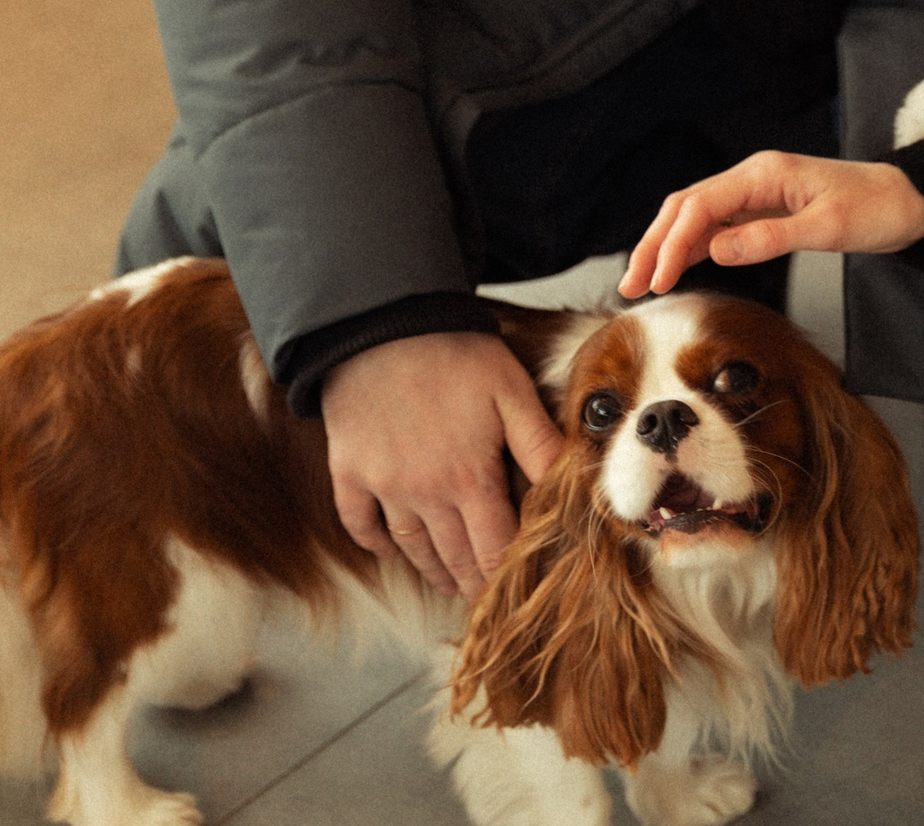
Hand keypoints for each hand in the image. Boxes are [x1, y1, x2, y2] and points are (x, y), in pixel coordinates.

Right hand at [322, 332, 563, 597]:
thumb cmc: (454, 354)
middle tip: (486, 598)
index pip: (494, 548)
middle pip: (453, 556)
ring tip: (449, 582)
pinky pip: (359, 523)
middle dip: (473, 581)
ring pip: (410, 546)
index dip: (507, 573)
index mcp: (470, 479)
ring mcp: (381, 487)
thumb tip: (575, 483)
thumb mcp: (511, 392)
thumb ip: (540, 444)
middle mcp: (424, 494)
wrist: (380, 327)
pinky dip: (376, 543)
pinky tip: (390, 549)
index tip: (518, 589)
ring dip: (432, 569)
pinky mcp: (348, 473)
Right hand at [621, 152, 923, 297]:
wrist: (908, 199)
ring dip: (667, 246)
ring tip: (643, 281)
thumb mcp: (827, 228)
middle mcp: (753, 179)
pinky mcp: (764, 210)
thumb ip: (771, 238)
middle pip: (686, 208)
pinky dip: (692, 247)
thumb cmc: (876, 208)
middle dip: (655, 244)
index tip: (656, 278)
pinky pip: (717, 225)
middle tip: (631, 284)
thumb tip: (718, 250)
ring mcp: (756, 193)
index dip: (672, 243)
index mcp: (763, 174)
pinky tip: (678, 266)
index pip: (699, 206)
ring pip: (696, 217)